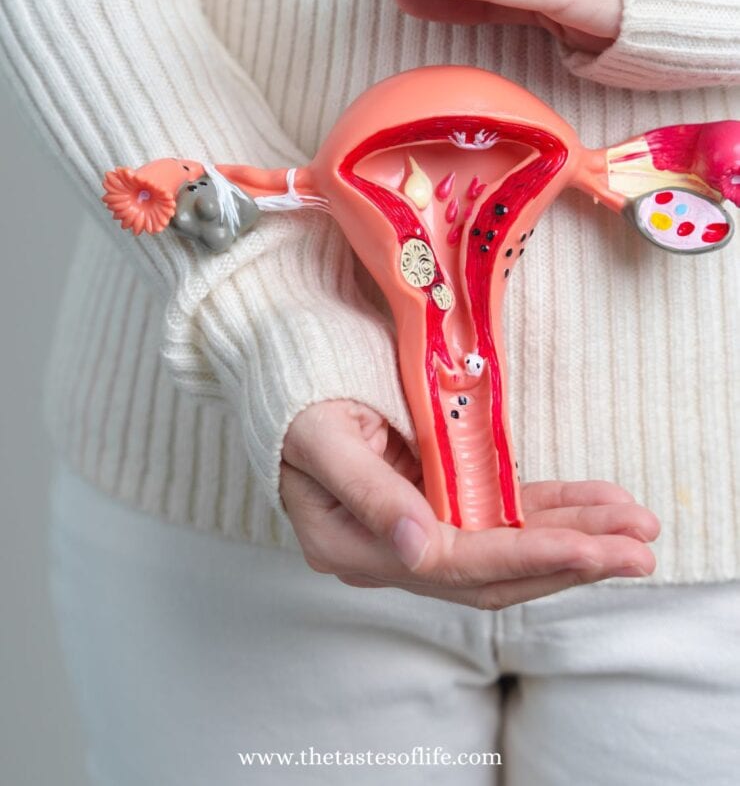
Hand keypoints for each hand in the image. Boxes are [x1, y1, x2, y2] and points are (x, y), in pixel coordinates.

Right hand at [280, 400, 658, 609]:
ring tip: (634, 528)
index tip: (588, 549)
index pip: (453, 564)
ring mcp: (414, 531)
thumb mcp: (321, 439)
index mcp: (352, 545)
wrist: (282, 376)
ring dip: (571, 537)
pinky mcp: (434, 504)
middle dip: (569, 560)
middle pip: (491, 570)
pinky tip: (593, 506)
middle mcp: (390, 551)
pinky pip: (497, 515)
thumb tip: (419, 553)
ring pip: (504, 547)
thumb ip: (369, 495)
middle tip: (639, 550)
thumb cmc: (294, 401)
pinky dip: (547, 512)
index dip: (525, 557)